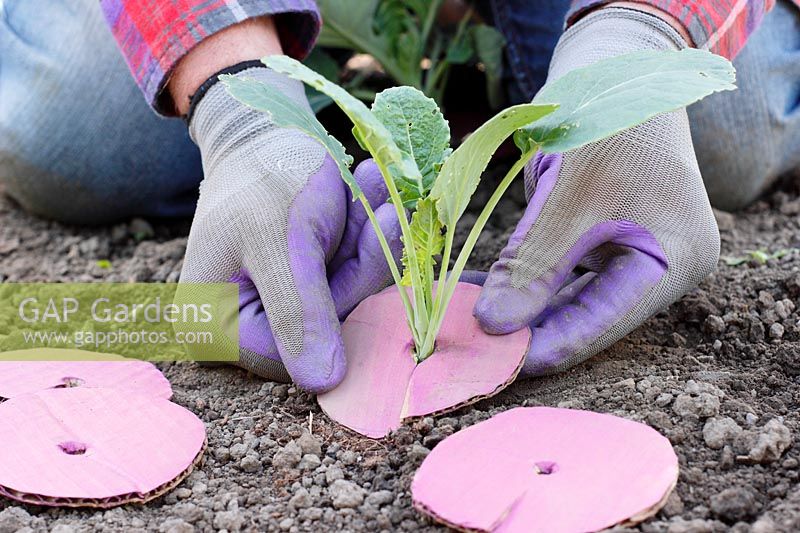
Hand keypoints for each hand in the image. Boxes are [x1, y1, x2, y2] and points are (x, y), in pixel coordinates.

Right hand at [180, 67, 400, 391]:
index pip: (295, 356)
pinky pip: (349, 277)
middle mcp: (243, 326)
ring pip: (346, 300)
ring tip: (373, 186)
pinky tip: (367, 189)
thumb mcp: (281, 241)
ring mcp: (278, 306)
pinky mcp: (306, 287)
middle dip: (361, 265)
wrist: (267, 135)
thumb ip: (299, 311)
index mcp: (218, 326)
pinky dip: (365, 236)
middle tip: (386, 208)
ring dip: (368, 242)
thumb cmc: (263, 178)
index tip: (378, 243)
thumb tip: (325, 385)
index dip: (343, 310)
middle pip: (326, 329)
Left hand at [473, 8, 719, 375]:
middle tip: (476, 352)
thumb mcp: (565, 198)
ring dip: (521, 308)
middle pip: (590, 314)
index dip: (555, 344)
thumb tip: (494, 326)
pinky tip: (480, 292)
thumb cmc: (603, 125)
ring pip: (570, 297)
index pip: (609, 318)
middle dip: (532, 329)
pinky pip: (561, 274)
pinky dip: (523, 282)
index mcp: (675, 258)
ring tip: (467, 325)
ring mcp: (632, 255)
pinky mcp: (603, 244)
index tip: (504, 366)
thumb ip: (532, 265)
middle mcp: (660, 265)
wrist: (614, 72)